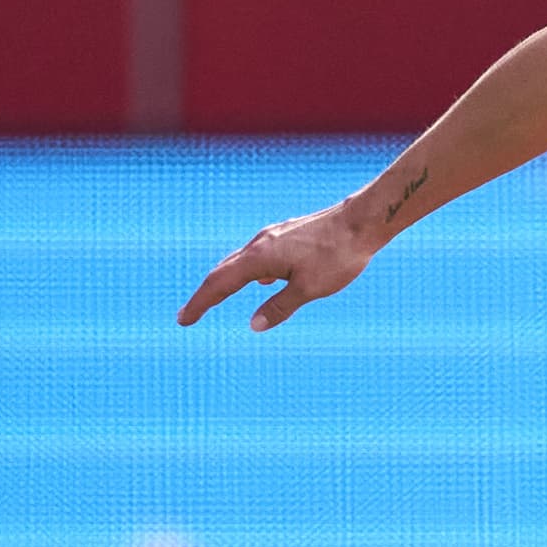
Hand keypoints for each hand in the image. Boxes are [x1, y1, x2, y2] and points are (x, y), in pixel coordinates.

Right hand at [178, 198, 382, 330]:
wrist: (363, 221)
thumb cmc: (338, 255)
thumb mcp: (309, 289)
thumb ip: (279, 307)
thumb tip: (255, 325)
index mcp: (260, 258)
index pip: (219, 284)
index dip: (199, 304)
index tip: (183, 320)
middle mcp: (260, 243)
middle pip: (223, 271)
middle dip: (205, 294)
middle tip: (188, 314)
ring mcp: (273, 236)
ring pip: (240, 261)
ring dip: (225, 281)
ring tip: (215, 297)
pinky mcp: (287, 234)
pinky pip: (258, 256)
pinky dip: (247, 271)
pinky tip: (261, 280)